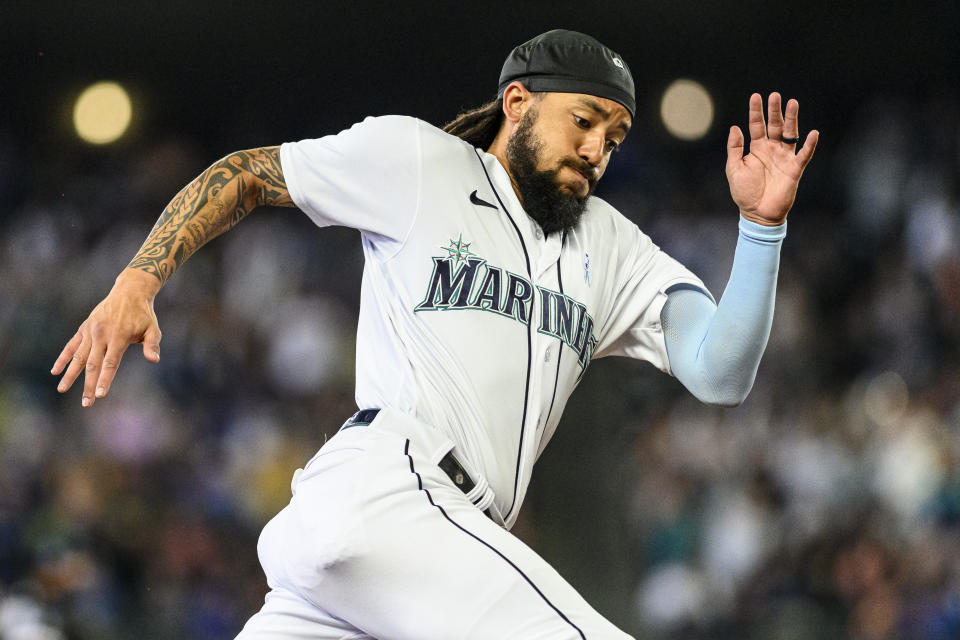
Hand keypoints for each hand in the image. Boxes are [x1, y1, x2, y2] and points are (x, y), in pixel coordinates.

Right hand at [51, 269, 162, 406]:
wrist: (129, 292)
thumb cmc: (144, 314)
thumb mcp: (153, 329)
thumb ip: (152, 345)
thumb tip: (154, 360)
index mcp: (119, 337)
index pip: (110, 363)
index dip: (104, 380)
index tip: (99, 395)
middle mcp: (102, 335)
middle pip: (93, 364)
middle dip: (88, 385)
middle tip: (85, 404)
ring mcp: (91, 331)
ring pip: (78, 356)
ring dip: (70, 374)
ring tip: (62, 390)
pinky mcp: (84, 328)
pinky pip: (71, 345)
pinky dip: (63, 358)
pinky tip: (55, 371)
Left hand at [725, 93, 818, 225]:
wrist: (757, 214)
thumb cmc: (744, 193)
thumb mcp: (734, 169)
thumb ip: (734, 149)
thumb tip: (735, 128)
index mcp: (757, 149)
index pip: (757, 125)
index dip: (756, 111)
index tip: (755, 96)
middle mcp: (772, 150)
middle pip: (776, 126)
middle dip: (775, 111)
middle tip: (775, 95)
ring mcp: (784, 158)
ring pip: (790, 134)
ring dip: (792, 120)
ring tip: (793, 103)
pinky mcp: (794, 169)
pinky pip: (804, 155)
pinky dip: (809, 145)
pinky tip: (814, 133)